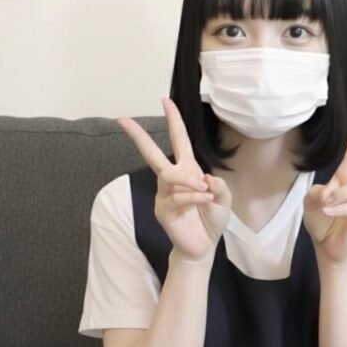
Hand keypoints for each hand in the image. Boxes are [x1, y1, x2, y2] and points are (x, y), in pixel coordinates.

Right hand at [117, 98, 232, 261]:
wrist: (203, 245)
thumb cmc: (211, 219)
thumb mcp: (223, 199)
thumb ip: (219, 186)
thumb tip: (206, 178)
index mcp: (188, 170)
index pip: (179, 140)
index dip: (174, 121)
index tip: (165, 101)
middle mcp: (172, 179)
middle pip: (152, 153)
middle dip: (138, 136)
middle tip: (122, 119)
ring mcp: (164, 194)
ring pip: (170, 175)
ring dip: (190, 181)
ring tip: (205, 191)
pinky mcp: (162, 209)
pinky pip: (178, 196)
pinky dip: (194, 197)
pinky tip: (204, 200)